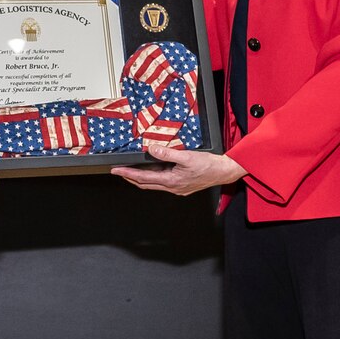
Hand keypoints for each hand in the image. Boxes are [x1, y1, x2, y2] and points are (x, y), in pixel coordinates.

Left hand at [111, 146, 244, 195]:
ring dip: (140, 178)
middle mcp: (172, 188)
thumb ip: (167, 153)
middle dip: (130, 178)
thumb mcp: (187, 156)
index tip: (116, 170)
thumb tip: (151, 150)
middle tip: (118, 172)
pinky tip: (152, 171)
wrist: (223, 172)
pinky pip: (162, 182)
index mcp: (171, 181)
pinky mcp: (182, 185)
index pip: (143, 178)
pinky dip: (153, 177)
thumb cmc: (208, 165)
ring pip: (153, 184)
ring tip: (130, 171)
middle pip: (145, 184)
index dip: (128, 173)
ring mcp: (177, 188)